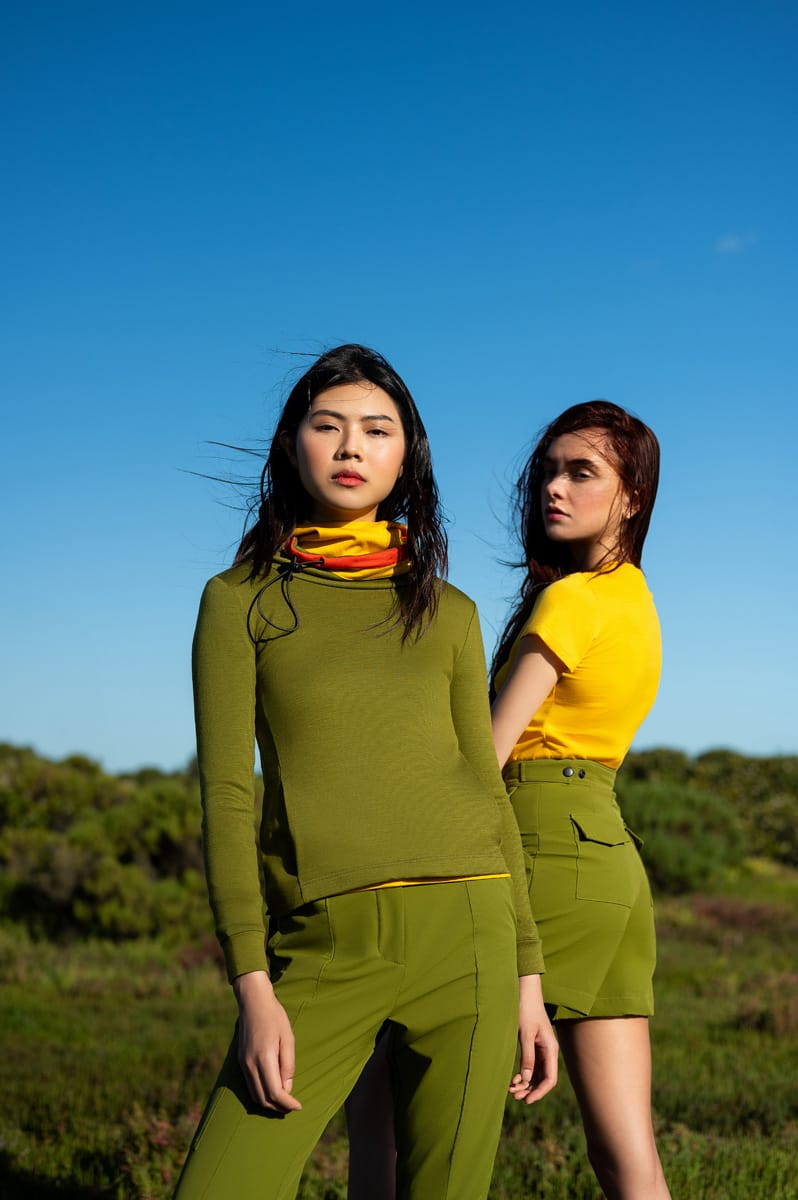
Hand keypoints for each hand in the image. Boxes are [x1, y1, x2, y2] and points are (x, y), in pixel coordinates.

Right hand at [233, 970, 301, 1112]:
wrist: (253, 1001)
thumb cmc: (275, 1017)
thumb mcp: (288, 1038)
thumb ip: (288, 1065)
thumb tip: (288, 1089)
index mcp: (264, 1058)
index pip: (275, 1092)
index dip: (287, 1103)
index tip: (298, 1106)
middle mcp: (249, 1064)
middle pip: (263, 1099)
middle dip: (278, 1107)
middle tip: (293, 1107)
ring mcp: (242, 1063)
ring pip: (254, 1095)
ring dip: (269, 1103)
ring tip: (284, 1101)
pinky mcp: (239, 1061)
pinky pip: (249, 1086)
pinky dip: (261, 1094)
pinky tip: (272, 1090)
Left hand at [509, 974, 558, 1103]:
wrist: (524, 991)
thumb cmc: (525, 1009)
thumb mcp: (525, 1033)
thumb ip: (527, 1056)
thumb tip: (526, 1080)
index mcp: (550, 1049)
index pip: (550, 1079)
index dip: (539, 1092)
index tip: (527, 1100)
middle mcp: (548, 1052)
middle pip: (543, 1079)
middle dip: (530, 1089)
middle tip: (514, 1096)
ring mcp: (541, 1050)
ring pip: (536, 1074)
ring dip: (525, 1084)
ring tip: (511, 1090)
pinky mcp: (532, 1046)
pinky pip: (530, 1066)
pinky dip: (523, 1075)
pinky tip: (513, 1079)